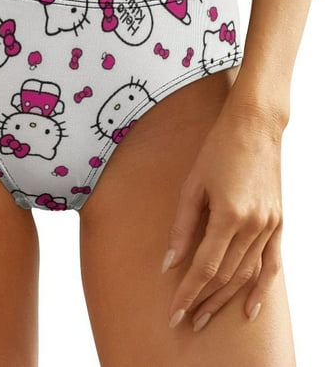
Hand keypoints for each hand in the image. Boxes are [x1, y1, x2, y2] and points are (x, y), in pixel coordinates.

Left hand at [161, 100, 284, 331]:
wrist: (254, 127)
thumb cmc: (217, 151)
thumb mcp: (192, 185)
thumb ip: (182, 226)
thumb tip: (170, 262)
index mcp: (228, 215)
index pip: (205, 267)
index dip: (188, 293)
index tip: (174, 313)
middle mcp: (253, 226)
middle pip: (226, 275)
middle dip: (203, 300)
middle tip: (185, 321)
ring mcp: (270, 226)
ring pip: (246, 274)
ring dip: (225, 299)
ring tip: (205, 317)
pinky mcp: (278, 223)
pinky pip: (271, 264)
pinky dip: (260, 289)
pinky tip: (247, 308)